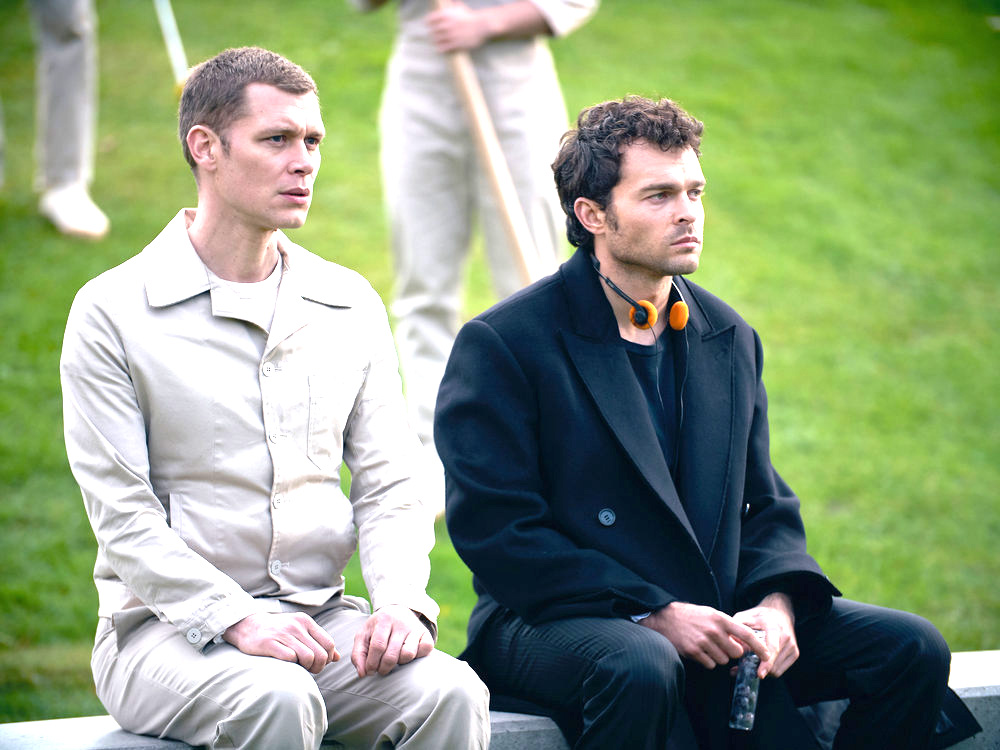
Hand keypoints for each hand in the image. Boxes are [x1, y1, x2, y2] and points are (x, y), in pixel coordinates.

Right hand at [223, 612, 339, 673]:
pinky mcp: (269, 643)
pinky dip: (291, 665)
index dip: (327, 659)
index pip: (329, 644)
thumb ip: (318, 642)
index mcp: (306, 622)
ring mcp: (283, 634)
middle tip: (309, 670)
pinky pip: (289, 658)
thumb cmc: (277, 631)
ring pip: (308, 658)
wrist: (247, 625)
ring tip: (298, 668)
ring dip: (305, 668)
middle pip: (320, 654)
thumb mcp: (299, 631)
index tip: (318, 664)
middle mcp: (296, 626)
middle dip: (318, 667)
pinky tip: (286, 664)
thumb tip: (337, 658)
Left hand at [351, 604, 434, 676]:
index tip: (370, 670)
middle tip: (381, 669)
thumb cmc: (378, 628)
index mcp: (383, 620)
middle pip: (392, 654)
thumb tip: (363, 674)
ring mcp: (415, 627)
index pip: (378, 646)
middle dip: (384, 668)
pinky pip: (425, 650)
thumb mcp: (363, 636)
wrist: (397, 611)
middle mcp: (401, 622)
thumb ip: (358, 654)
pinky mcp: (426, 633)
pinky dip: (417, 656)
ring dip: (400, 663)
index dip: (372, 663)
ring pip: (408, 654)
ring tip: (395, 659)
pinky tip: (407, 654)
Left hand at [426, 2, 488, 51]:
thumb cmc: (471, 16)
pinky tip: (440, 49)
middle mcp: (446, 25)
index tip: (428, 25)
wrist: (481, 26)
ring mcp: (450, 35)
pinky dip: (440, 48)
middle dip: (433, 32)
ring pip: (437, 40)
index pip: (430, 19)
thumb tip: (448, 3)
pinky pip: (443, 48)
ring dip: (436, 41)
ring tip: (437, 42)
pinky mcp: (455, 44)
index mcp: (446, 15)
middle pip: (432, 31)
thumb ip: (451, 6)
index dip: (428, 22)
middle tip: (434, 34)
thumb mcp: (460, 7)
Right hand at [640, 601, 767, 670]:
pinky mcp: (694, 652)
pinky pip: (711, 665)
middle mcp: (714, 630)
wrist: (665, 618)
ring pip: (723, 660)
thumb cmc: (690, 616)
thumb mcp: (711, 614)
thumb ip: (727, 626)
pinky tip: (699, 651)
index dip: (760, 647)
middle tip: (722, 645)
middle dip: (732, 652)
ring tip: (707, 646)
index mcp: (720, 619)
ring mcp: (703, 642)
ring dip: (718, 656)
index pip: (747, 634)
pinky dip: (707, 661)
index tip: (767, 655)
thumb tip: (744, 640)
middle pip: (736, 652)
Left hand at [733, 592, 798, 677]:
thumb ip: (738, 630)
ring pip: (776, 670)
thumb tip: (732, 645)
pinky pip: (780, 670)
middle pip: (773, 664)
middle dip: (757, 668)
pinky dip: (769, 670)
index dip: (766, 663)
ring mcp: (792, 647)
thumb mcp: (745, 616)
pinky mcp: (795, 653)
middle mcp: (786, 638)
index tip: (760, 674)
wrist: (780, 611)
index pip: (772, 648)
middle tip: (741, 667)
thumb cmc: (760, 615)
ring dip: (762, 670)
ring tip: (750, 663)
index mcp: (774, 628)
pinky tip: (760, 662)